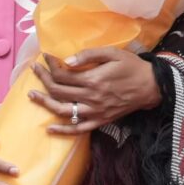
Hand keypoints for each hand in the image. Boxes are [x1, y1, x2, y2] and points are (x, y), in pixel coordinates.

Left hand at [29, 48, 161, 135]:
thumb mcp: (113, 53)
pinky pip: (79, 129)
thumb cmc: (132, 67)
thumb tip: (67, 60)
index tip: (45, 57)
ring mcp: (95, 112)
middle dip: (43, 79)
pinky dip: (63, 131)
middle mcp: (91, 98)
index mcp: (93, 80)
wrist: (152, 86)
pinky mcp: (100, 121)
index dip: (50, 65)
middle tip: (35, 70)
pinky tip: (50, 129)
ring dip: (45, 103)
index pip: (63, 74)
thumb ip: (89, 55)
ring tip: (32, 94)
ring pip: (63, 111)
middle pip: (58, 91)